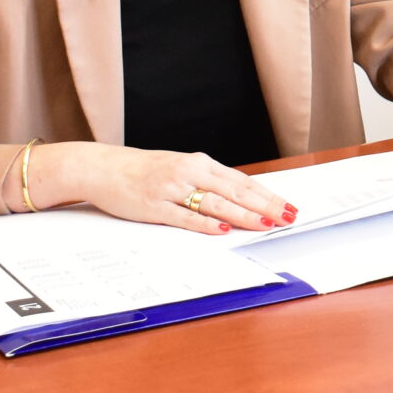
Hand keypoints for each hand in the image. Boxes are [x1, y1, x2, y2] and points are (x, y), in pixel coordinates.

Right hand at [33, 141, 297, 235]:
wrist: (103, 167)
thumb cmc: (144, 171)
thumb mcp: (181, 170)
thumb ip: (208, 183)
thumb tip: (241, 199)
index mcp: (200, 164)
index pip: (242, 181)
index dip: (268, 195)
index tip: (289, 206)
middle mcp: (190, 173)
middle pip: (236, 191)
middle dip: (265, 205)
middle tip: (288, 217)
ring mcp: (172, 189)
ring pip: (216, 203)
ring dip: (244, 214)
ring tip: (266, 224)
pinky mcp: (155, 207)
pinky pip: (184, 216)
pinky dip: (205, 223)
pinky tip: (222, 228)